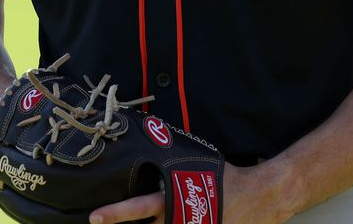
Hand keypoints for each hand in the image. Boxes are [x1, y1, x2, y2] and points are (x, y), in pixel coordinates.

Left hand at [89, 163, 291, 223]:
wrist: (256, 199)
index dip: (116, 213)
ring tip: (132, 223)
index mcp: (174, 200)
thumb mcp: (197, 161)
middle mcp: (177, 222)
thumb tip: (154, 137)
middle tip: (100, 221)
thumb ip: (173, 158)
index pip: (139, 208)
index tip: (96, 217)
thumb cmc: (225, 176)